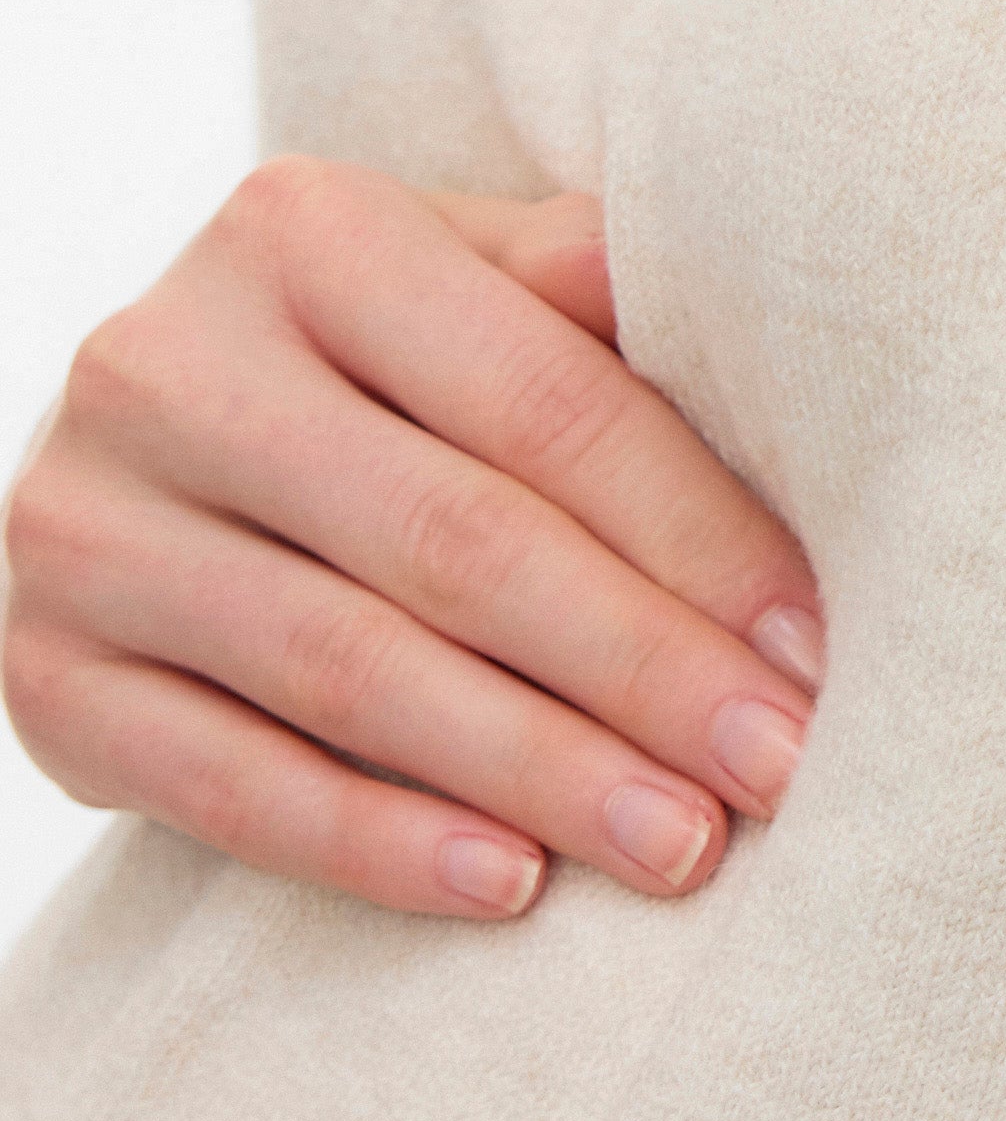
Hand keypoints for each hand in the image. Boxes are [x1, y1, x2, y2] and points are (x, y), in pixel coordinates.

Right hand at [2, 160, 823, 919]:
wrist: (162, 457)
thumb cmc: (393, 374)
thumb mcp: (479, 290)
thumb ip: (598, 302)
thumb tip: (784, 320)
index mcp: (303, 233)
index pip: (544, 404)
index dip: (695, 534)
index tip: (813, 651)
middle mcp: (167, 363)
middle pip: (455, 542)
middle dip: (639, 670)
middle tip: (778, 770)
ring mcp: (82, 523)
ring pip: (348, 670)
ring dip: (537, 773)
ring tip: (682, 845)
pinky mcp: (43, 676)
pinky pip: (227, 783)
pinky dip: (378, 844)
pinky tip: (511, 887)